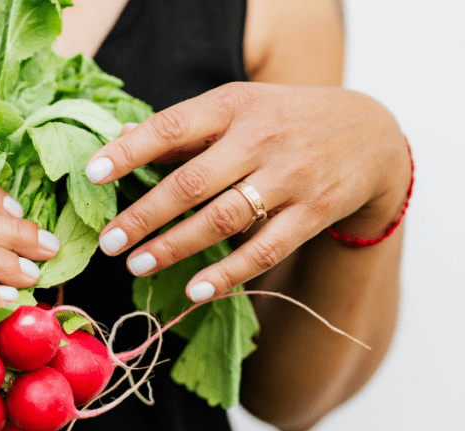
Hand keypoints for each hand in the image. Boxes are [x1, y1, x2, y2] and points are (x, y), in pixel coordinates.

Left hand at [84, 82, 409, 301]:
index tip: (91, 175)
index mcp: (233, 105)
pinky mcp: (313, 212)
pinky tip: (195, 291)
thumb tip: (118, 138)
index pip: (172, 126)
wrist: (372, 132)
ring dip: (175, 247)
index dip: (129, 151)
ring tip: (137, 265)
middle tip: (108, 242)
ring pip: (223, 220)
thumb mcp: (237, 107)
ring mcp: (290, 176)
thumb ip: (184, 128)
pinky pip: (265, 250)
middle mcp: (261, 138)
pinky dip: (229, 274)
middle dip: (144, 216)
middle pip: (192, 182)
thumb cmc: (283, 119)